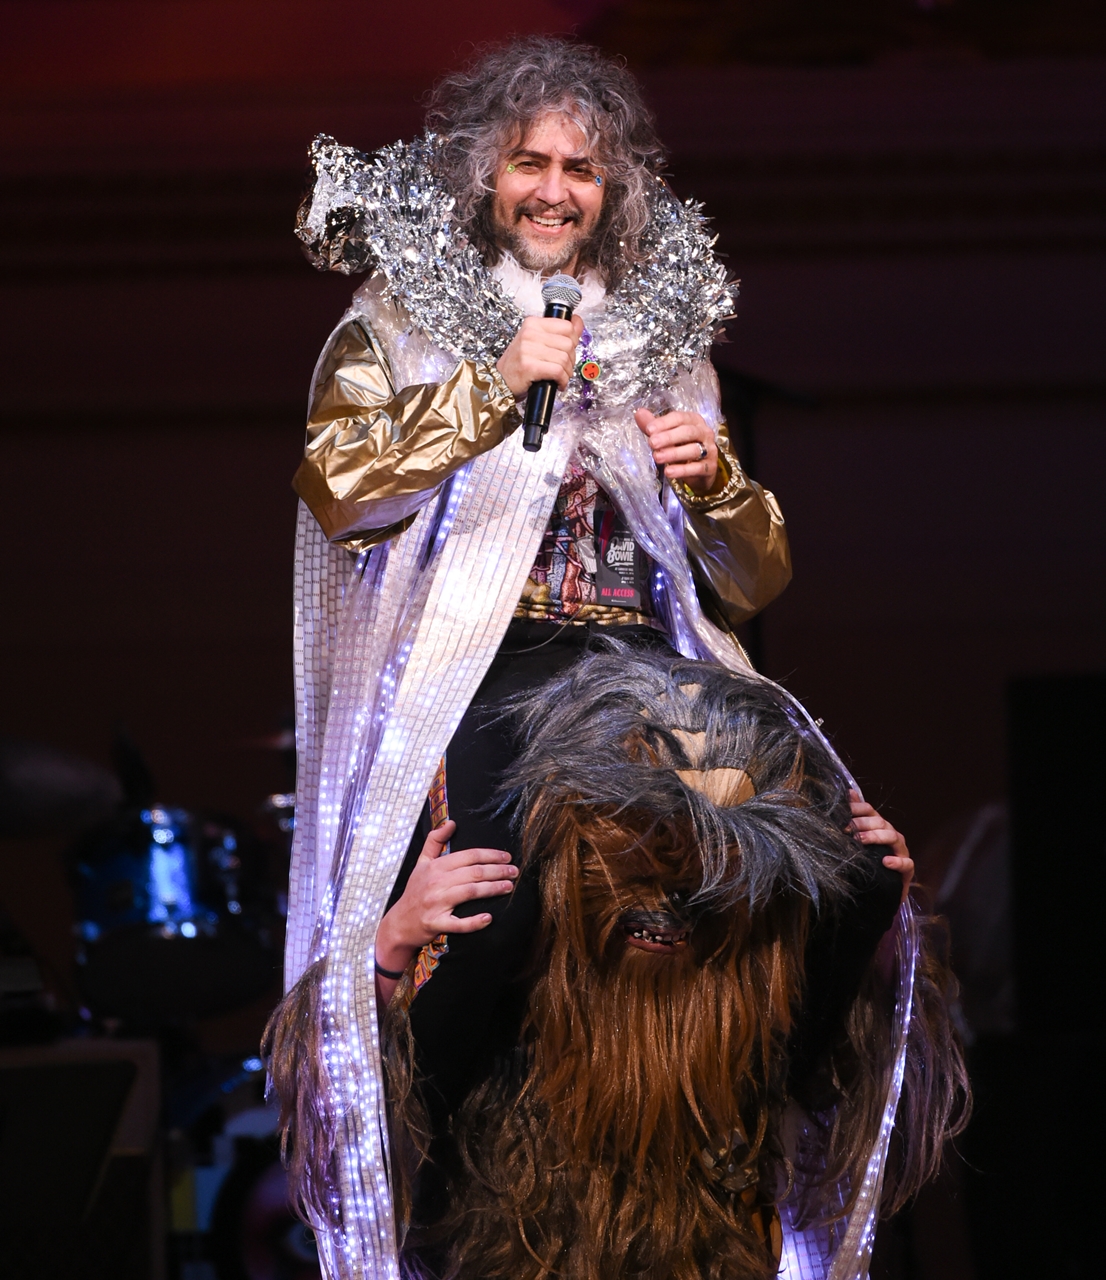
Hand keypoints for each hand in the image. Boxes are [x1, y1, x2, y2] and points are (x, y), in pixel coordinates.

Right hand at [374, 821, 517, 991]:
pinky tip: (488, 918)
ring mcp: (436, 903)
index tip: (507, 857)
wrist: (399, 923)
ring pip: (469, 892)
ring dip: (492, 889)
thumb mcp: (421, 863)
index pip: (468, 856)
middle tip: (514, 872)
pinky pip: (458, 923)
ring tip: (509, 887)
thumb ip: (434, 841)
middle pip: (473, 872)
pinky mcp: (436, 923)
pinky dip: (474, 921)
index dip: (490, 855)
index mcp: (435, 866)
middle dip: (497, 871)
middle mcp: (436, 882)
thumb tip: (451, 823)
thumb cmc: (415, 892)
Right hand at [496, 314, 584, 396]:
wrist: (501, 381)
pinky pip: (558, 371)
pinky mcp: (529, 366)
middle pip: (568, 343)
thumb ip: (558, 333)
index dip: (574, 341)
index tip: (569, 350)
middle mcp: (529, 333)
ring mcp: (528, 349)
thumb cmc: (519, 364)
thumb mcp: (536, 342)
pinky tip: (558, 383)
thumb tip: (578, 322)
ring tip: (559, 376)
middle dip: (571, 359)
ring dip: (567, 372)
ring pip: (564, 358)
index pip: (567, 326)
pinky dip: (562, 380)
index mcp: (533, 323)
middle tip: (563, 367)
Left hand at [634, 408, 718, 494]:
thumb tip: (638, 413)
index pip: (680, 418)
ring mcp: (710, 450)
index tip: (649, 429)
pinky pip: (697, 468)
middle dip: (669, 437)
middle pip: (688, 432)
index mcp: (694, 421)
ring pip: (693, 450)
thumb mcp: (667, 436)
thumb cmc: (682, 447)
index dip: (664, 423)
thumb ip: (654, 426)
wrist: (701, 470)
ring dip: (674, 453)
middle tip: (652, 443)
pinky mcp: (710, 467)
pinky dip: (682, 470)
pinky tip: (668, 472)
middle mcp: (704, 433)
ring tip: (657, 457)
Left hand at [848, 790, 913, 903]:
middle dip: (862, 823)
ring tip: (860, 840)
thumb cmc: (868, 863)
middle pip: (880, 822)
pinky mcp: (907, 869)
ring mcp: (901, 851)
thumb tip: (847, 793)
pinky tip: (885, 862)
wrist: (879, 892)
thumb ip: (854, 818)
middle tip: (846, 829)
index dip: (858, 808)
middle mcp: (891, 835)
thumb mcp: (858, 842)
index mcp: (878, 826)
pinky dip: (896, 861)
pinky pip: (906, 863)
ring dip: (876, 837)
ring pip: (893, 837)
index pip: (870, 810)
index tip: (843, 812)